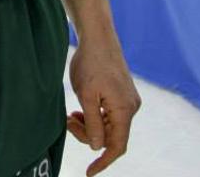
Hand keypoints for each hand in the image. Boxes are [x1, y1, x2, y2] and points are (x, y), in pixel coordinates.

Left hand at [67, 36, 140, 175]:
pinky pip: (109, 114)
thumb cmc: (91, 63)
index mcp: (124, 111)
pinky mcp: (122, 92)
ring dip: (90, 124)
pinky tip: (81, 108)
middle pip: (110, 136)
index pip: (117, 147)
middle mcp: (131, 107)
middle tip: (68, 121)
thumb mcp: (86, 95)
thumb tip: (97, 148)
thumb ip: (92, 124)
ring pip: (108, 125)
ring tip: (72, 114)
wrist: (98, 36)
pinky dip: (94, 115)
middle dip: (88, 134)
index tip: (88, 172)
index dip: (103, 162)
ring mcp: (128, 99)